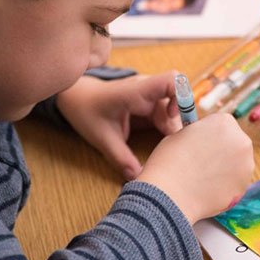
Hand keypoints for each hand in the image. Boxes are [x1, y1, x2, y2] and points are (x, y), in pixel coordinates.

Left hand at [56, 72, 181, 180]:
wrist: (77, 98)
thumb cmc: (87, 112)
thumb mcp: (102, 138)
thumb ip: (120, 158)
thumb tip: (137, 179)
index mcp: (135, 92)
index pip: (171, 81)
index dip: (181, 96)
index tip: (175, 117)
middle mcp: (147, 91)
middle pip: (177, 101)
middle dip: (179, 123)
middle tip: (172, 146)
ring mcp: (149, 97)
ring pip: (173, 111)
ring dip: (172, 129)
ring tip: (166, 149)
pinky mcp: (149, 105)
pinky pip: (166, 116)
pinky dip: (167, 130)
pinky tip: (163, 145)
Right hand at [137, 113, 253, 222]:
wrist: (170, 194)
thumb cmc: (169, 162)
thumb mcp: (180, 135)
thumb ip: (198, 135)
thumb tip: (203, 142)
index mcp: (224, 122)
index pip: (222, 125)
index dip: (210, 135)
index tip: (200, 144)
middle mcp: (241, 140)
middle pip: (234, 142)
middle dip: (222, 151)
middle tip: (204, 162)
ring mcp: (246, 164)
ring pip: (238, 163)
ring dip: (226, 168)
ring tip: (204, 178)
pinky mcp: (244, 186)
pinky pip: (236, 181)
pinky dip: (226, 185)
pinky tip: (208, 189)